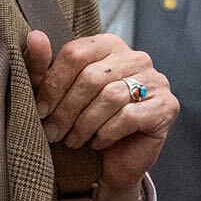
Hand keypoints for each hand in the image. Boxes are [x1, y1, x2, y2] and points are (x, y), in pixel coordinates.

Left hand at [25, 30, 175, 200]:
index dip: (53, 83)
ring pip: (110, 97)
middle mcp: (136, 57)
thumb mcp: (57, 96)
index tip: (41, 109)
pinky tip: (97, 142)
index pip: (75, 53)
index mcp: (109, 45)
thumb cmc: (83, 124)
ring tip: (73, 140)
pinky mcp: (166, 107)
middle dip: (66, 109)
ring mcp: (155, 81)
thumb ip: (43, 66)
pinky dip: (106, 133)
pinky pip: (128, 116)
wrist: (111, 163)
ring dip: (85, 124)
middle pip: (91, 76)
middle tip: (53, 131)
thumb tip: (34, 36)